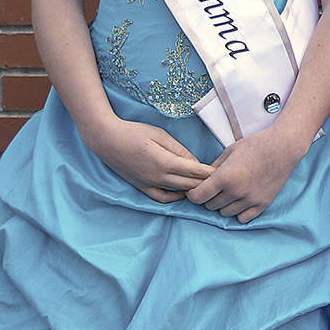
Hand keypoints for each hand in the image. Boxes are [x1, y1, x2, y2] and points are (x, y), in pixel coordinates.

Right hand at [86, 118, 211, 203]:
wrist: (106, 139)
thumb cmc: (134, 132)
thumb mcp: (160, 135)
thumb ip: (179, 150)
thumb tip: (194, 162)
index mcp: (165, 162)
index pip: (194, 171)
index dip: (209, 173)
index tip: (223, 172)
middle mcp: (158, 177)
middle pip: (189, 184)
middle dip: (206, 182)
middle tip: (220, 180)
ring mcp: (148, 184)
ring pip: (178, 193)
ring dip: (192, 190)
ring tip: (205, 186)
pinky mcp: (141, 187)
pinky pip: (161, 198)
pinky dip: (175, 197)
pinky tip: (183, 192)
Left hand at [186, 125, 308, 222]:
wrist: (284, 147)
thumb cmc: (256, 145)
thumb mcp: (230, 151)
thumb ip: (214, 167)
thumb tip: (203, 179)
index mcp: (225, 177)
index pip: (198, 197)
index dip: (193, 194)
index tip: (195, 191)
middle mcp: (236, 191)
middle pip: (211, 206)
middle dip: (209, 197)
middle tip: (215, 188)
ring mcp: (250, 199)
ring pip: (225, 213)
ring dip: (224, 205)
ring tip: (230, 193)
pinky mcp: (262, 204)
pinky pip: (243, 219)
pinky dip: (239, 212)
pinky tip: (241, 201)